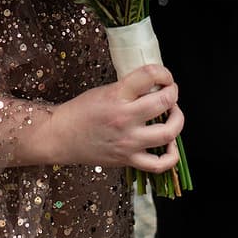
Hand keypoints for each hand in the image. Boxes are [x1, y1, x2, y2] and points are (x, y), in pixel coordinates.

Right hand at [26, 64, 183, 171]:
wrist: (61, 136)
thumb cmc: (80, 111)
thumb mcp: (104, 91)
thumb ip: (129, 89)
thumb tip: (154, 87)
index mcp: (117, 96)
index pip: (149, 76)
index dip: (163, 73)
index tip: (164, 77)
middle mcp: (125, 119)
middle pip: (164, 102)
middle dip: (173, 94)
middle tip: (170, 93)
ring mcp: (128, 142)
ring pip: (168, 133)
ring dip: (177, 121)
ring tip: (173, 115)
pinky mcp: (128, 160)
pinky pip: (159, 164)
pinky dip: (171, 155)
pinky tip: (169, 144)